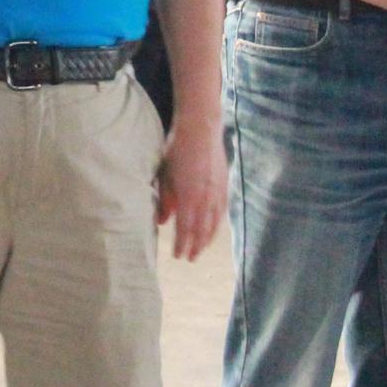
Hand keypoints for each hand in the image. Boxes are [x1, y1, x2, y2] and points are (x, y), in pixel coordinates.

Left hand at [154, 112, 226, 260]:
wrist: (201, 127)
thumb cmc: (177, 149)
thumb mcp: (164, 174)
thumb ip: (164, 199)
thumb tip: (161, 221)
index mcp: (189, 195)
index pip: (186, 228)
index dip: (182, 244)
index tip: (177, 256)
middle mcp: (206, 197)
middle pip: (202, 230)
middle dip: (195, 246)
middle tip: (189, 258)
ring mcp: (218, 191)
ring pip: (214, 222)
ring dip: (207, 238)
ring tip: (201, 248)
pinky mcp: (224, 185)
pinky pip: (222, 211)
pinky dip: (217, 224)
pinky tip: (213, 228)